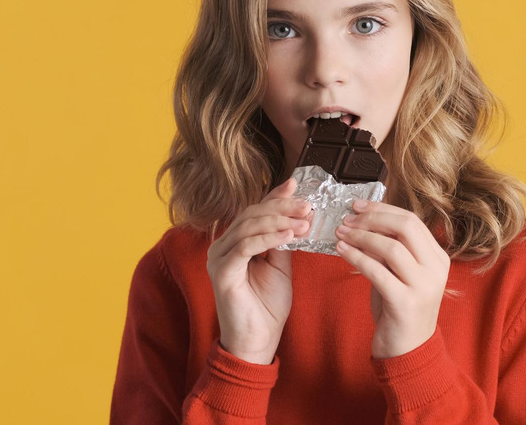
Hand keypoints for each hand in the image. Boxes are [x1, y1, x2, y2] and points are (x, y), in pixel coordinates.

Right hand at [205, 177, 311, 363]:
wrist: (257, 341)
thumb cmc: (267, 307)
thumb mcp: (279, 266)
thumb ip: (282, 241)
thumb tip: (295, 217)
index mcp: (235, 243)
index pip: (255, 212)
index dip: (275, 197)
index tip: (296, 185)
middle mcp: (222, 246)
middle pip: (252, 215)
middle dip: (282, 207)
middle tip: (307, 204)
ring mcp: (219, 258)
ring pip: (249, 227)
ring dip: (279, 220)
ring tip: (304, 219)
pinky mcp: (222, 272)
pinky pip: (246, 246)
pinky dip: (269, 238)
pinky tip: (289, 235)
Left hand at [334, 199, 450, 358]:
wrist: (408, 351)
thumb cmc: (400, 309)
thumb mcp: (399, 274)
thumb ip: (389, 249)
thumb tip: (362, 221)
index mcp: (438, 257)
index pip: (411, 220)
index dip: (382, 209)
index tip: (358, 206)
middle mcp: (436, 269)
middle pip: (405, 227)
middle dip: (373, 218)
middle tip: (347, 218)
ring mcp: (424, 286)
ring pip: (392, 247)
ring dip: (361, 236)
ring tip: (340, 233)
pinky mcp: (406, 302)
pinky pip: (377, 271)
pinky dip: (356, 257)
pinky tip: (341, 251)